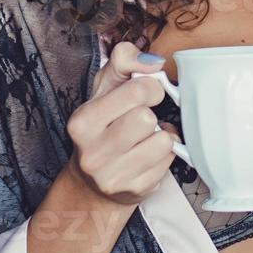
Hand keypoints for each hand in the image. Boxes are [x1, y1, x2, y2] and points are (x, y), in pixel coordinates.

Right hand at [65, 42, 177, 205]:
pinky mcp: (136, 191)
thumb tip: (152, 61)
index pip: (135, 91)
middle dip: (151, 113)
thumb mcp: (104, 88)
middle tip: (143, 117)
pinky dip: (164, 154)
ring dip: (160, 135)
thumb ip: (124, 61)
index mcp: (83, 122)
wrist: (92, 182)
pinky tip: (148, 154)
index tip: (146, 92)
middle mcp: (94, 153)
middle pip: (147, 118)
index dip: (149, 87)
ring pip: (163, 141)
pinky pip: (169, 162)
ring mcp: (114, 176)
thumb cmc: (101, 126)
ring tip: (146, 136)